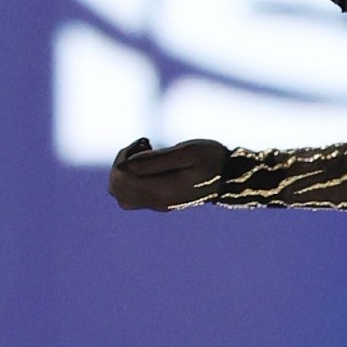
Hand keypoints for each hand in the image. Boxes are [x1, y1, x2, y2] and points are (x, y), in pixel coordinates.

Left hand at [106, 136, 228, 210]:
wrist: (230, 178)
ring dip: (126, 170)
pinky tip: (150, 164)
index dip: (125, 155)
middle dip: (123, 160)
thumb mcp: (186, 153)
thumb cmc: (212, 159)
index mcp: (161, 191)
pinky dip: (132, 178)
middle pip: (116, 186)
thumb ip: (155, 160)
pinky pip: (130, 195)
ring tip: (147, 152)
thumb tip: (125, 164)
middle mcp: (155, 202)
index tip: (146, 142)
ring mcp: (157, 204)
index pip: (121, 177)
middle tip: (146, 145)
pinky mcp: (159, 201)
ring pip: (120, 192)